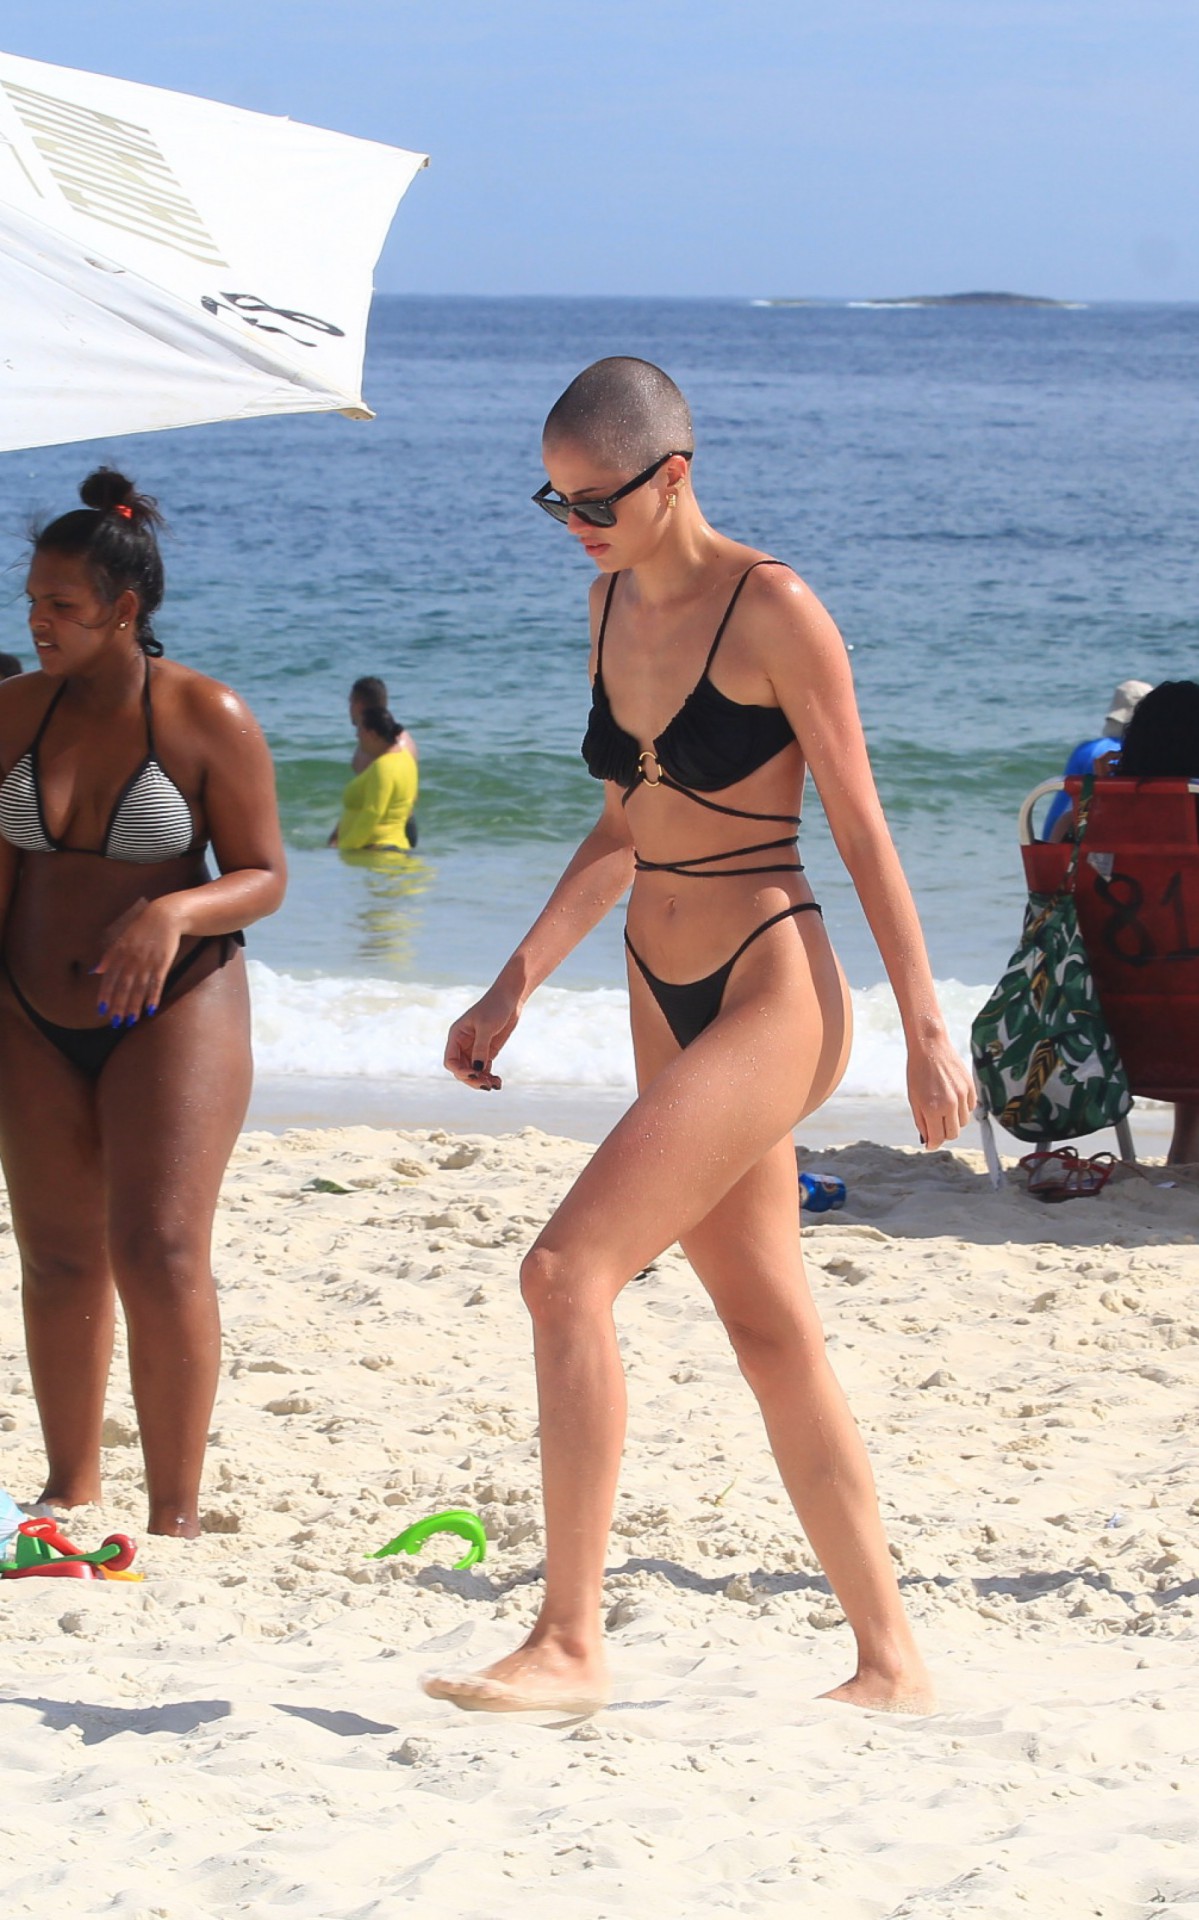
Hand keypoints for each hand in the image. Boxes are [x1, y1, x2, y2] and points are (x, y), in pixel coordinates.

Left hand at [91, 896, 182, 1026]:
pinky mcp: (162, 964)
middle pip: (123, 987)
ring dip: (134, 1005)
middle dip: (119, 1005)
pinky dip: (153, 996)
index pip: (109, 978)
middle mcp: (131, 960)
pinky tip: (150, 1009)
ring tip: (131, 1020)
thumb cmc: (141, 928)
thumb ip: (108, 957)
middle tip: (115, 1021)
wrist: (164, 917)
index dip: (105, 994)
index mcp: (119, 953)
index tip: (100, 1009)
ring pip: (139, 988)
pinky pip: (156, 983)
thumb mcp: (121, 939)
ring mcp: (147, 962)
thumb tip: (94, 971)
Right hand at [444, 983, 521, 1090]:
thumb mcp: (486, 1026)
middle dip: (472, 1079)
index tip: (475, 1073)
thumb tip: (477, 1069)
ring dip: (482, 1081)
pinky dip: (490, 1077)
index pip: (451, 1061)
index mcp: (456, 1036)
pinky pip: (484, 1069)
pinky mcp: (488, 1051)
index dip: (460, 1071)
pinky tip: (498, 1081)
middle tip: (487, 1086)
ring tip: (495, 1085)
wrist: (510, 998)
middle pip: (461, 1070)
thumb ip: (481, 1048)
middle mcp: (463, 1045)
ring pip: (473, 1072)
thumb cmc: (495, 1006)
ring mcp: (475, 1049)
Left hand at [907, 1032, 974, 1148]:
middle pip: (953, 1134)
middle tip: (935, 1126)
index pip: (938, 1138)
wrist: (930, 1047)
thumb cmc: (918, 1072)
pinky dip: (962, 1109)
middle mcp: (950, 1104)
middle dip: (943, 1134)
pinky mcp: (971, 1087)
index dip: (933, 1144)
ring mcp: (962, 1095)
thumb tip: (929, 1140)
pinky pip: (970, 1108)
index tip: (930, 1144)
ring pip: (963, 1122)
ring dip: (953, 1121)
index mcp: (932, 1108)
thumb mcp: (914, 1099)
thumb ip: (921, 1121)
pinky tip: (952, 1099)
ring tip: (942, 1108)